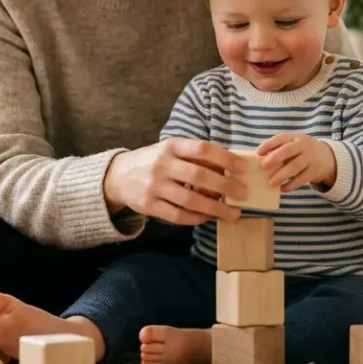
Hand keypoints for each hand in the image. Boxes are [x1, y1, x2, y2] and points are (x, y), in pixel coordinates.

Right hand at [104, 138, 248, 225]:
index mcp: (171, 146)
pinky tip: (209, 217)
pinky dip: (197, 218)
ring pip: (191, 200)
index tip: (243, 168)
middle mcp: (162, 164)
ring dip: (216, 208)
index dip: (225, 158)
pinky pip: (178, 215)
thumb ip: (196, 157)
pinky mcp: (149, 206)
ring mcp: (154, 186)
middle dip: (226, 186)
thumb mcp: (172, 150)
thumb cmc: (154, 161)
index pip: (202, 149)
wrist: (118, 176)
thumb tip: (231, 167)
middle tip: (244, 194)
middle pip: (199, 176)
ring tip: (233, 213)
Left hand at [257, 132, 335, 192]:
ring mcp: (310, 158)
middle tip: (262, 167)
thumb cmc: (301, 152)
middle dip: (275, 158)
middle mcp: (303, 145)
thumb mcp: (294, 145)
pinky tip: (282, 189)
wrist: (327, 157)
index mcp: (295, 137)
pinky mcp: (315, 171)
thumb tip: (258, 161)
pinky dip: (291, 185)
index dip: (268, 145)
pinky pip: (302, 179)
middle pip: (288, 150)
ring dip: (282, 175)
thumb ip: (280, 150)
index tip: (257, 153)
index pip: (280, 138)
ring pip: (295, 166)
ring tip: (270, 183)